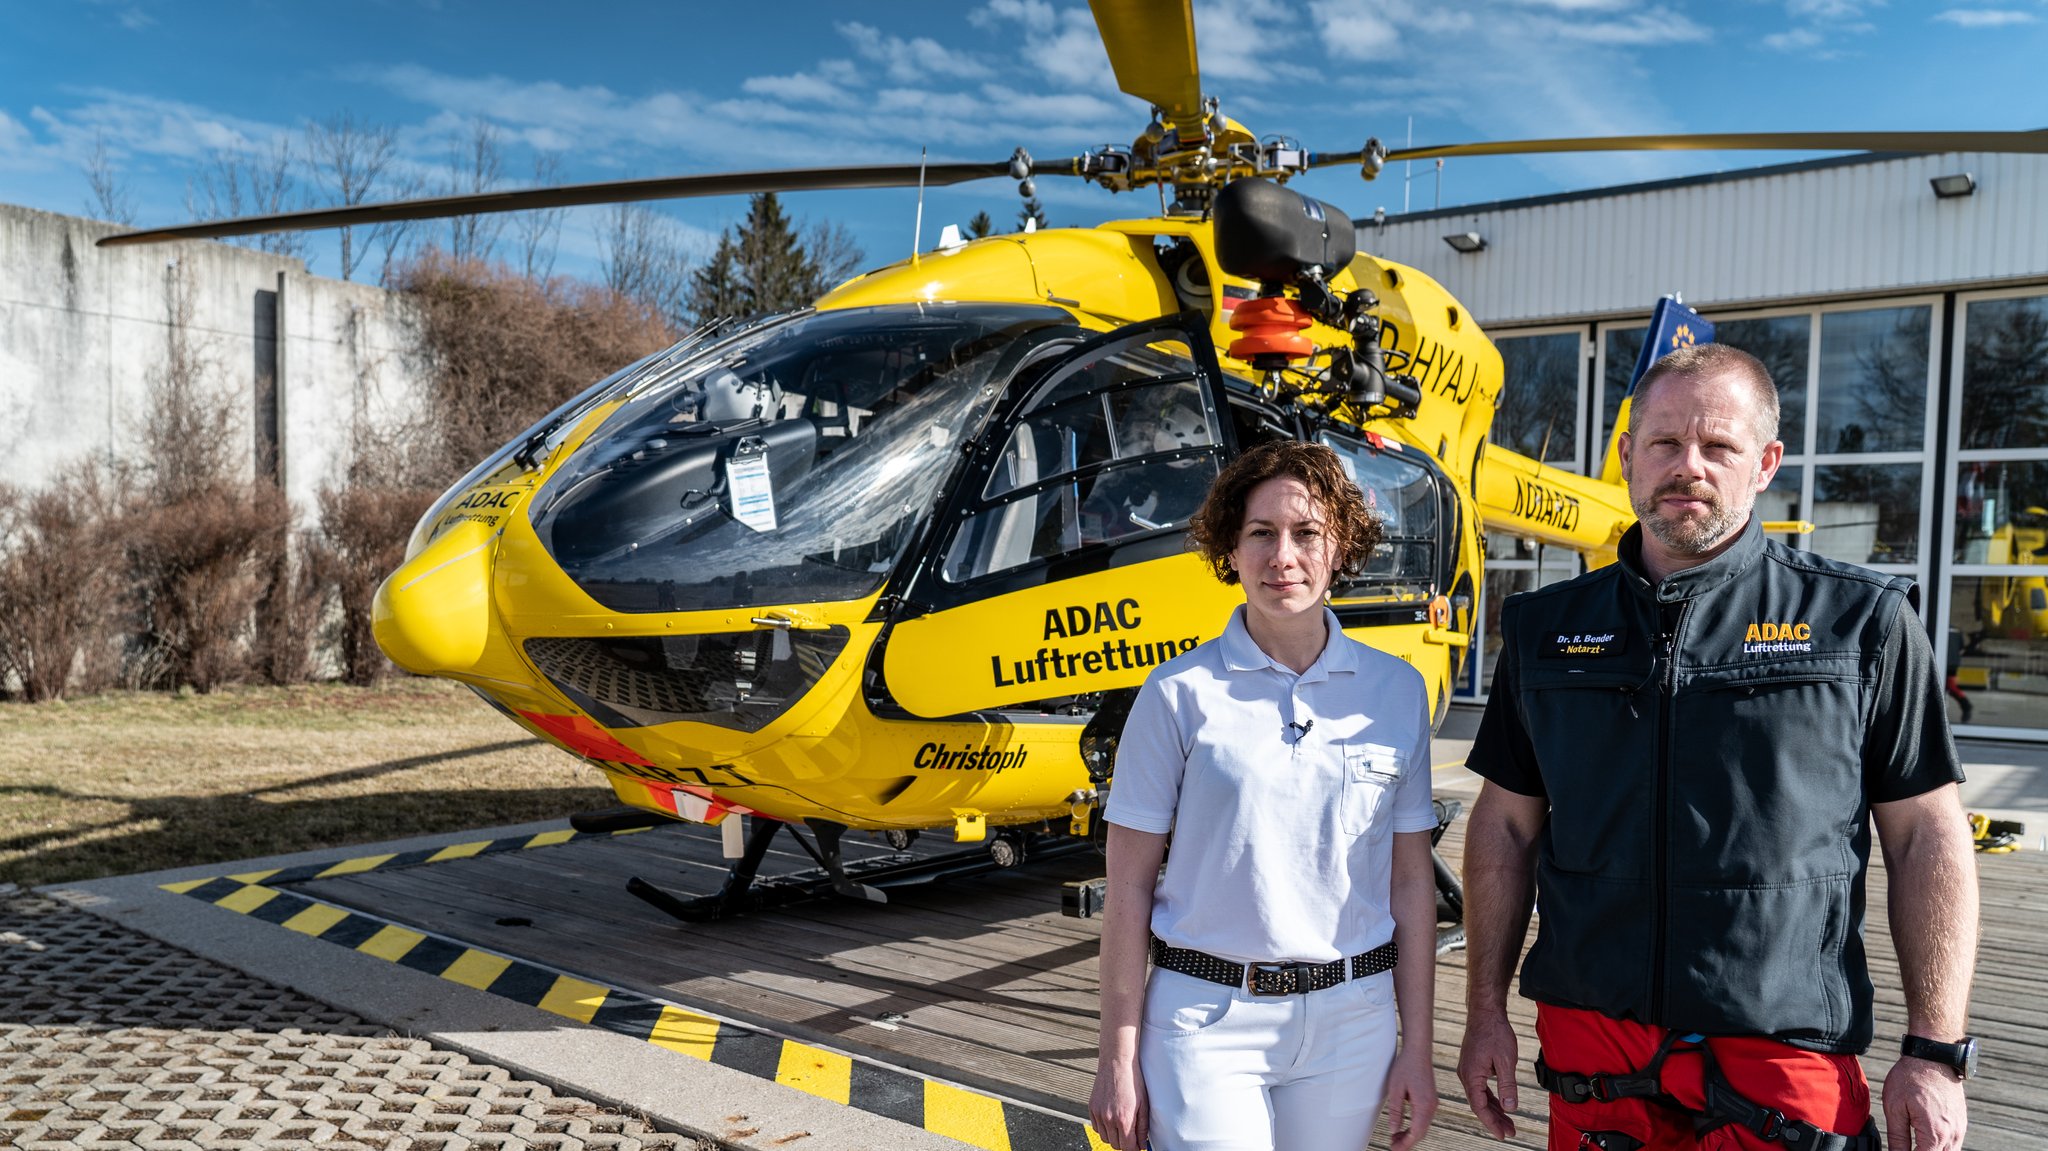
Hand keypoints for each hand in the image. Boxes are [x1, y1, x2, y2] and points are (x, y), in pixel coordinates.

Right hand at [1089, 1053, 1148, 1150]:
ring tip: (1121, 1126)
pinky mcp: (1092, 1108)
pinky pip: (1097, 1128)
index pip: (1127, 1148)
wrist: (1116, 1063)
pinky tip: (1112, 1119)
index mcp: (1124, 1119)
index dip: (1134, 1148)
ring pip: (1105, 1138)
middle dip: (1125, 1144)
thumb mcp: (1143, 1105)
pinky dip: (1104, 1128)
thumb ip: (1142, 1128)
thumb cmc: (1133, 1081)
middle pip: (1115, 1145)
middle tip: (1131, 1135)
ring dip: (1114, 1137)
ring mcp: (1098, 1113)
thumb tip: (1142, 1144)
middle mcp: (1109, 1119)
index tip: (1138, 1145)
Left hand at [1382, 1046, 1439, 1150]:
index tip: (1393, 1150)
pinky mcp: (1430, 1100)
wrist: (1418, 1051)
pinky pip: (1424, 1119)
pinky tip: (1403, 1128)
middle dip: (1407, 1142)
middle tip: (1392, 1147)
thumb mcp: (1395, 1089)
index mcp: (1424, 1105)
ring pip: (1423, 1127)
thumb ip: (1395, 1111)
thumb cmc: (1405, 1067)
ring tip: (1395, 1139)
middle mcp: (1431, 1106)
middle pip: (1421, 1132)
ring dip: (1410, 1135)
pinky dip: (1414, 1127)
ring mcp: (1433, 1103)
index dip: (1405, 1144)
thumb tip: (1394, 1131)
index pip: (1416, 1132)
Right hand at [1457, 1010, 1520, 1139]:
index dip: (1491, 1123)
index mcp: (1471, 1076)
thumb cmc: (1495, 1032)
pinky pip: (1481, 1087)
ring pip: (1480, 1097)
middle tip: (1510, 1132)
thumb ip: (1507, 1086)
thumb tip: (1511, 1108)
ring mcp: (1468, 1070)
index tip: (1503, 1134)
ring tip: (1508, 1123)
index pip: (1479, 1107)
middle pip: (1479, 1104)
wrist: (1486, 1012)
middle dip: (1495, 1120)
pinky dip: (1491, 1098)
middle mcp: (1466, 1074)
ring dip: (1494, 1110)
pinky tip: (1501, 1104)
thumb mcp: (1506, 1061)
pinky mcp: (1473, 1065)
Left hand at [1883, 1056, 1965, 1150]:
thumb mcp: (1894, 1107)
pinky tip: (1926, 1141)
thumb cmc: (1911, 1078)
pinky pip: (1954, 1145)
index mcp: (1934, 1134)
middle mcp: (1952, 1135)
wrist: (1932, 1056)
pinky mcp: (1962, 1123)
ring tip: (1914, 1144)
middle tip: (1907, 1145)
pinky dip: (1941, 1147)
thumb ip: (1897, 1137)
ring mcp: (1960, 1130)